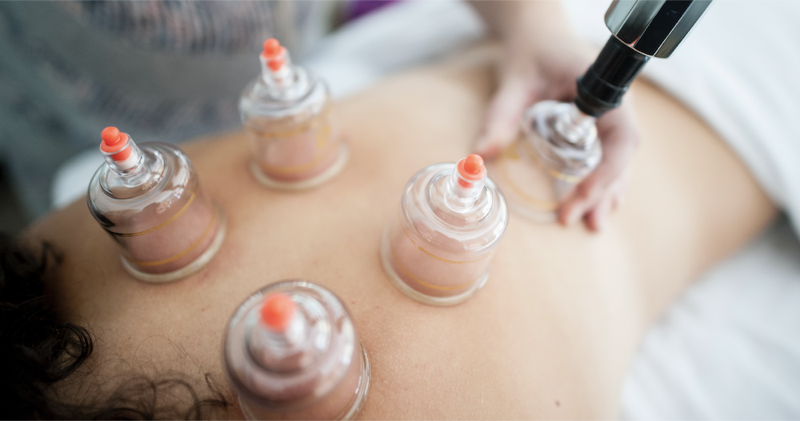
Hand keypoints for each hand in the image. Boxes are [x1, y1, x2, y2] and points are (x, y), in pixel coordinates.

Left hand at [474, 27, 640, 230]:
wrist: (539, 34)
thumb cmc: (531, 51)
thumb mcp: (513, 81)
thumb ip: (500, 116)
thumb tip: (479, 156)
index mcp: (604, 88)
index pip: (621, 137)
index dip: (607, 171)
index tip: (581, 196)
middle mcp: (615, 104)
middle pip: (621, 156)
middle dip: (602, 191)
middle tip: (580, 222)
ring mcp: (611, 115)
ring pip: (618, 159)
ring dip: (606, 192)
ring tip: (592, 224)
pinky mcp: (600, 124)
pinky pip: (609, 156)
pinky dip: (602, 180)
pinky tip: (594, 204)